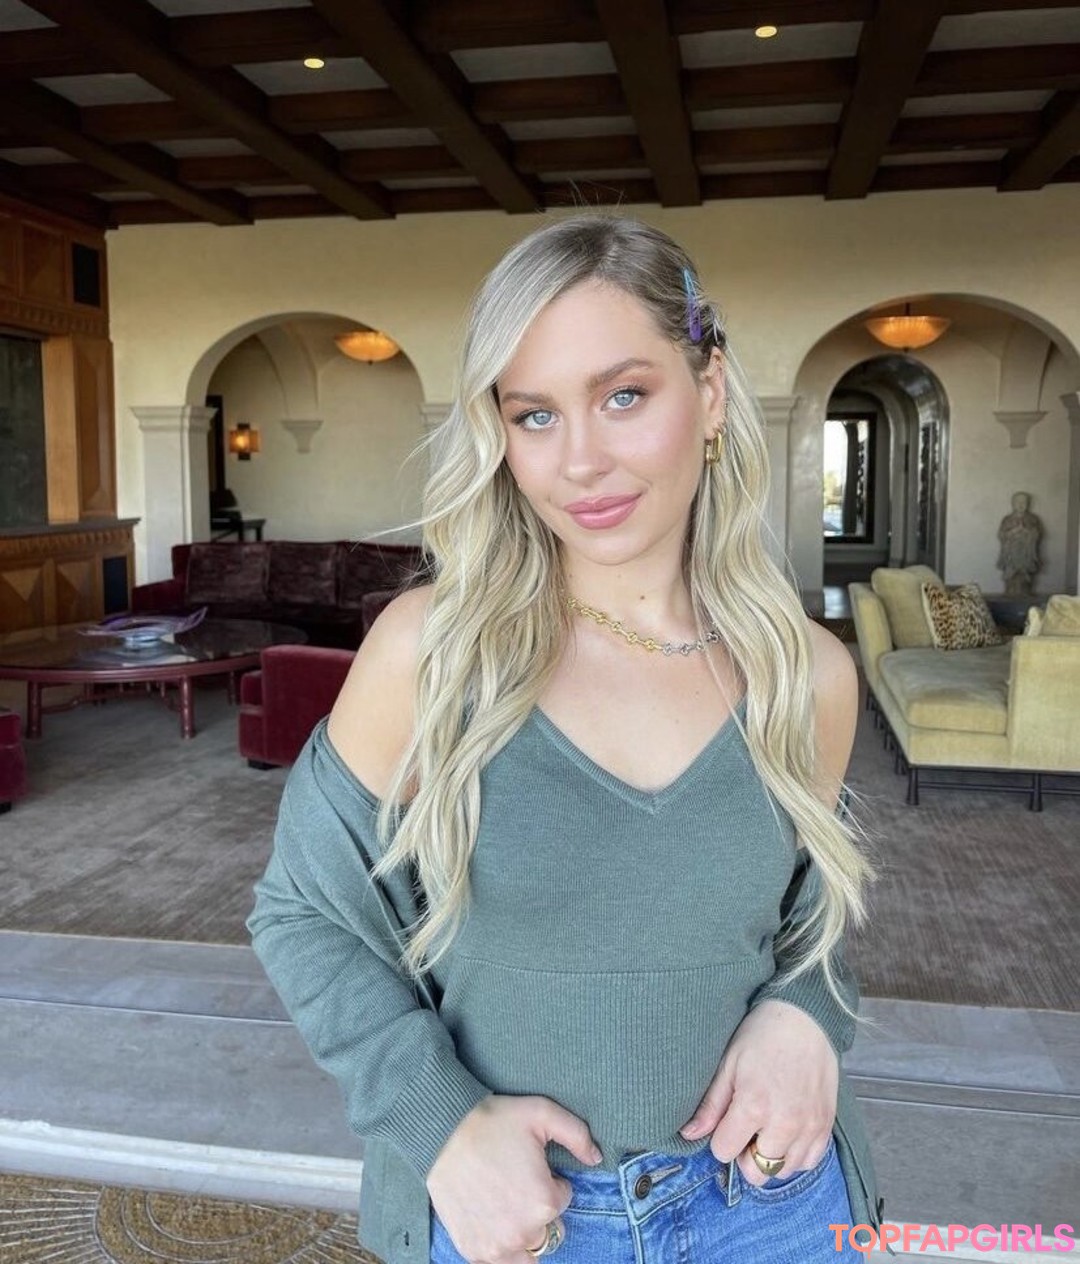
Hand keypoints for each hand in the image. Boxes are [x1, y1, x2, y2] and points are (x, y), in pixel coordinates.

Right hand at [426, 1094, 601, 1263]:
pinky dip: (500, 1244)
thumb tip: (596, 1158)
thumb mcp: (542, 1112)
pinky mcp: (475, 1252)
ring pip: (528, 1251)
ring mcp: (498, 1247)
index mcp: (545, 1202)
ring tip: (506, 1203)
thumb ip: (578, 1135)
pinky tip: (490, 1217)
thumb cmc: (493, 1121)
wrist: (443, 1132)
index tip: (530, 1166)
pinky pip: (501, 1261)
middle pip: (548, 1228)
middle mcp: (524, 1232)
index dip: (549, 1180)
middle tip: (515, 1182)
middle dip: (538, 1209)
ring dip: (523, 1233)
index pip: (563, 1199)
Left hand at [678, 999, 838, 1188]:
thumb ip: (710, 1104)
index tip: (725, 1121)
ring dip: (770, 1156)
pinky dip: (795, 1154)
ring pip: (783, 1171)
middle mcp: (784, 1124)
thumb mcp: (728, 1063)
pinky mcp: (826, 1125)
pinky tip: (787, 1132)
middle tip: (746, 1127)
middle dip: (744, 1154)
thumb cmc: (761, 1035)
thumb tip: (688, 1134)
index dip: (720, 1138)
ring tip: (767, 1127)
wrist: (804, 1017)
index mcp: (753, 1106)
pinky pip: (809, 1162)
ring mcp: (809, 1127)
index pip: (724, 1151)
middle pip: (755, 1172)